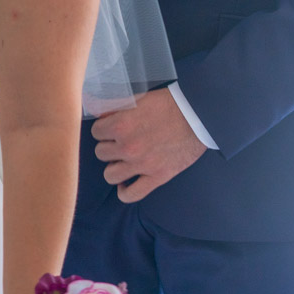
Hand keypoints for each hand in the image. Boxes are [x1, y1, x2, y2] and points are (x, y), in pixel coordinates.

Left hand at [90, 87, 206, 202]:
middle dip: (109, 147)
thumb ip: (113, 107)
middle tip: (120, 143)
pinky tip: (125, 183)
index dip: (104, 130)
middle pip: (101, 153)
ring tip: (122, 161)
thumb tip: (97, 113)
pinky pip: (132, 194)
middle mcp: (128, 147)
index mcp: (120, 125)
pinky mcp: (158, 177)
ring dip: (114, 167)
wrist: (198, 115)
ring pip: (110, 175)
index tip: (112, 130)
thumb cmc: (168, 104)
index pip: (96, 133)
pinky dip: (124, 192)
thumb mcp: (137, 99)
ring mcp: (142, 164)